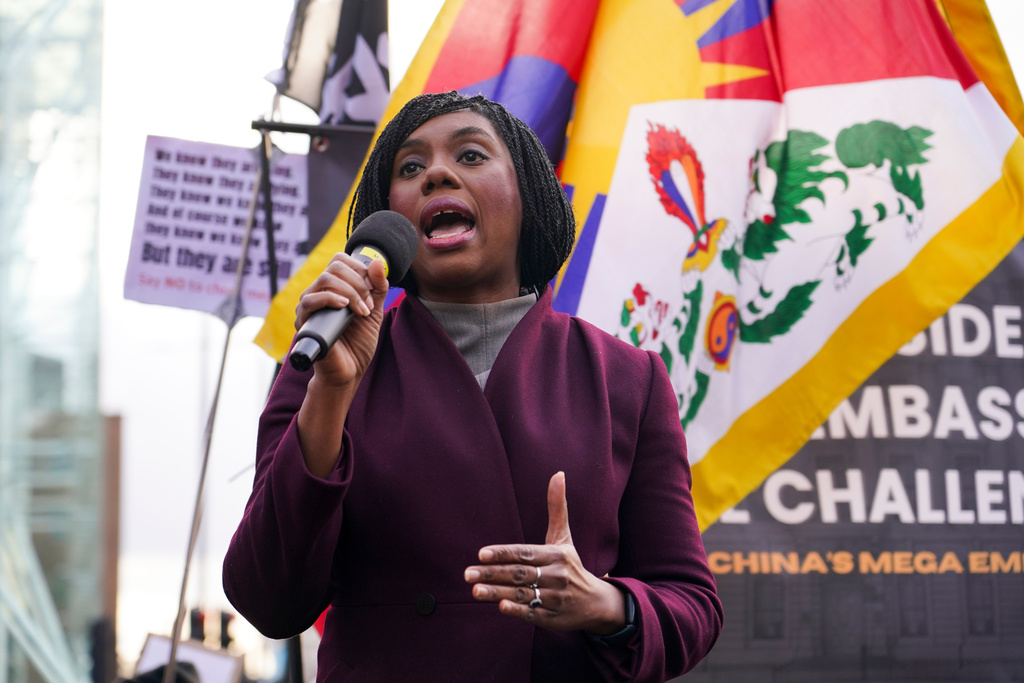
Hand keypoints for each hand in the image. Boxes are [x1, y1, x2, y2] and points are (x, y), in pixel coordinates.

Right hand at [294, 253, 388, 386]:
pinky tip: (344, 307)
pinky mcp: (303, 321)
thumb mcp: (374, 311)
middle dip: (359, 283)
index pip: (340, 261)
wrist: (349, 371)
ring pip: (325, 280)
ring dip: (351, 292)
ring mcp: (309, 306)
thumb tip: (379, 262)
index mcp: (333, 288)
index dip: (360, 269)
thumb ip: (378, 288)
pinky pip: (310, 300)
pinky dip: (330, 299)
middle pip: (335, 267)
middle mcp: (318, 293)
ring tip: (362, 311)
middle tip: (369, 305)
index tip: (373, 289)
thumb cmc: (358, 343)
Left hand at [464, 472, 626, 633]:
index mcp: (556, 555)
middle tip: (468, 574)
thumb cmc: (571, 566)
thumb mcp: (564, 538)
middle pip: (520, 574)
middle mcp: (556, 576)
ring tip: (475, 592)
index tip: (481, 554)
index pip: (525, 553)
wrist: (596, 603)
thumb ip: (557, 507)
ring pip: (523, 595)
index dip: (503, 553)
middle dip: (492, 574)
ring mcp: (554, 598)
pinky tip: (501, 607)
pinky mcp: (553, 619)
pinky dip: (518, 611)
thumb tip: (558, 474)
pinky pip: (533, 614)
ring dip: (498, 593)